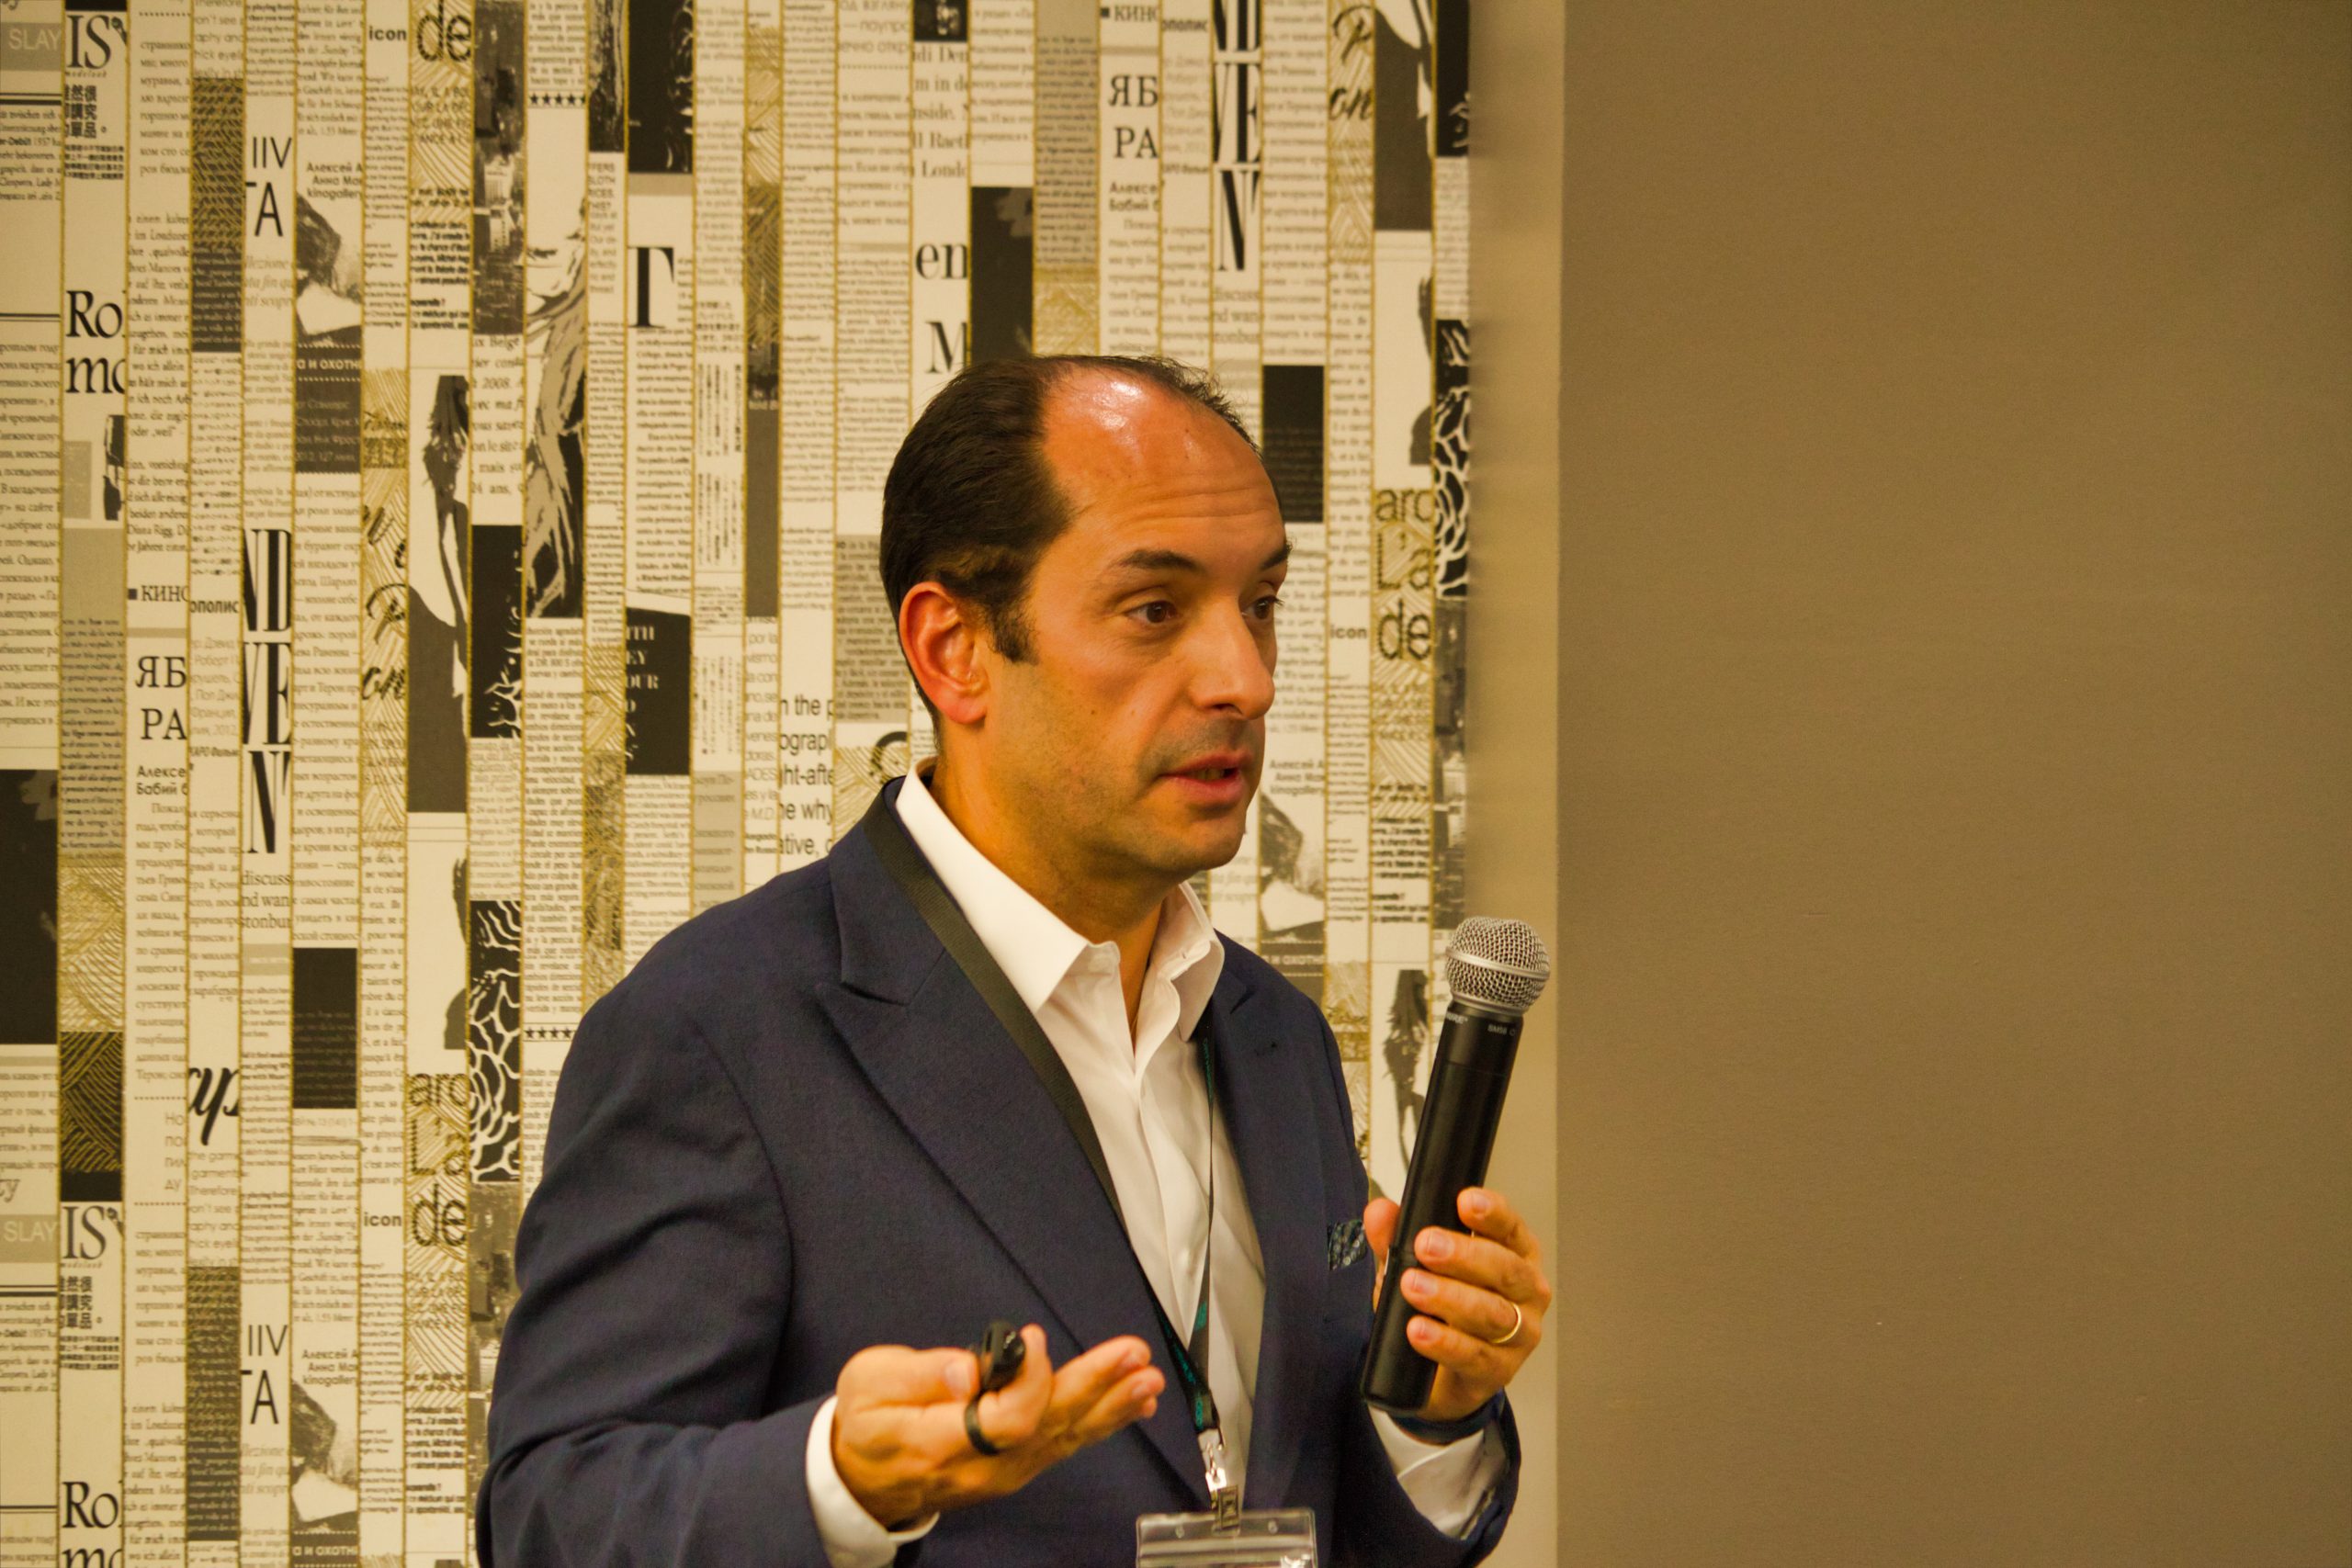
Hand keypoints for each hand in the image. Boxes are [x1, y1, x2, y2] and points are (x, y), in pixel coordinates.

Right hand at [830, 1325, 1165, 1528]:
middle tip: (1132, 1356)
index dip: (1030, 1380)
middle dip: (1094, 1387)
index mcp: (941, 1441)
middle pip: (1046, 1427)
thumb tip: (968, 1370)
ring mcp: (1003, 1472)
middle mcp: (982, 1465)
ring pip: (1064, 1437)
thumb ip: (921, 1374)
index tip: (1036, 1337)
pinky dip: (1100, 1423)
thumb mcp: (869, 1383)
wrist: (860, 1480)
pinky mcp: (1016, 1467)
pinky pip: (1064, 1444)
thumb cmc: (865, 1423)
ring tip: (1146, 1380)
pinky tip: (1131, 1405)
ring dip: (1110, 1406)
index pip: (1004, 1420)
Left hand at [1365, 1186, 1550, 1424]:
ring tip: (1413, 1287)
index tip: (1465, 1201)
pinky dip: (1445, 1342)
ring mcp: (1520, 1333)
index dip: (1492, 1213)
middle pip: (1505, 1269)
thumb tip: (1380, 1211)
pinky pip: (1476, 1356)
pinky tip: (1419, 1330)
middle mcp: (1526, 1291)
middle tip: (1426, 1246)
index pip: (1510, 1227)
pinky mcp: (1501, 1371)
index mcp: (1514, 1253)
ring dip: (1450, 1298)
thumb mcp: (1414, 1267)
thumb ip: (1395, 1238)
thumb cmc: (1441, 1309)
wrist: (1439, 1374)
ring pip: (1493, 1314)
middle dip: (1464, 1255)